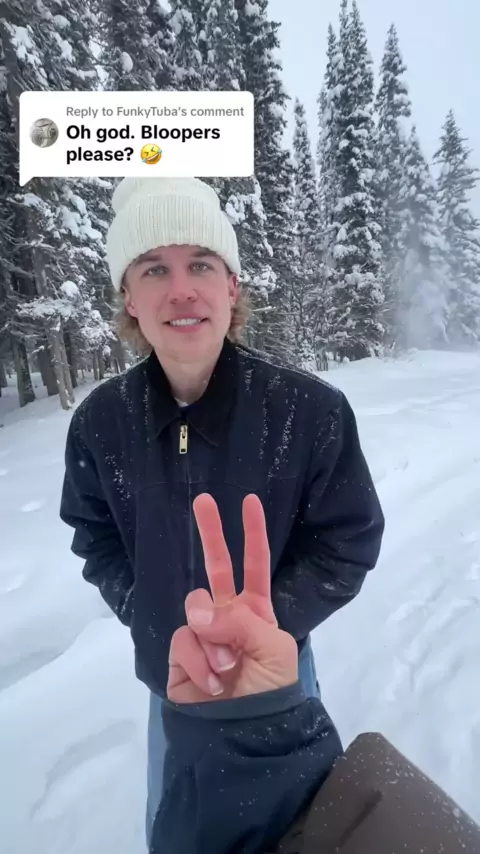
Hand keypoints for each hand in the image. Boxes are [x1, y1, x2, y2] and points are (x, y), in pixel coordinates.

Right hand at [167, 493, 297, 702]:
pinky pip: (183, 640)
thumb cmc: (270, 689)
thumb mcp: (272, 649)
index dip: (252, 534)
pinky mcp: (180, 654)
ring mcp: (202, 633)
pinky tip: (211, 682)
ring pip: (196, 608)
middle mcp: (227, 615)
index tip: (249, 501)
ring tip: (227, 668)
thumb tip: (198, 614)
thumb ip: (239, 621)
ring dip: (213, 639)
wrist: (246, 733)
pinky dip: (199, 662)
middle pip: (215, 566)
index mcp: (256, 611)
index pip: (254, 564)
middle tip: (203, 500)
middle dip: (210, 532)